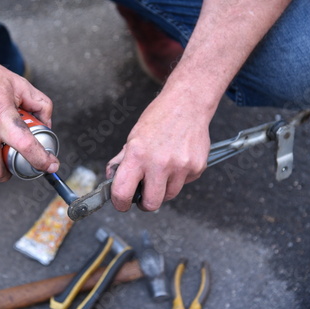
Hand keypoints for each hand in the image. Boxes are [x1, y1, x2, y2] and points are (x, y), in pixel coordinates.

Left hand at [106, 90, 210, 211]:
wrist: (187, 104)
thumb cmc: (158, 119)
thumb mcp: (133, 137)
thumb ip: (122, 160)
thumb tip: (112, 178)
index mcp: (137, 155)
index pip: (123, 192)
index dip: (119, 203)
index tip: (121, 204)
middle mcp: (159, 163)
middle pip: (151, 204)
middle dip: (145, 202)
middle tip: (144, 194)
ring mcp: (181, 167)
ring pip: (169, 195)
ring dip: (163, 188)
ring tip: (162, 169)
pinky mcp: (197, 168)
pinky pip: (184, 184)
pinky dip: (179, 177)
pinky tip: (177, 160)